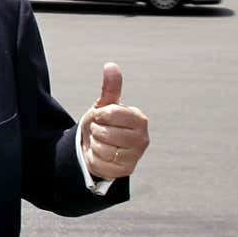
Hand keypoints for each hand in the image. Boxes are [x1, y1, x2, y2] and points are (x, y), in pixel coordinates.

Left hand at [80, 63, 149, 178]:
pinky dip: (95, 159)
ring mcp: (135, 156)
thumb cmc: (103, 124)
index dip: (99, 115)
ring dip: (95, 145)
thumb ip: (110, 88)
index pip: (111, 113)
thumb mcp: (104, 106)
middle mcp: (142, 138)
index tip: (101, 117)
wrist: (97, 147)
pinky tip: (101, 156)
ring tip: (101, 143)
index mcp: (139, 119)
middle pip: (105, 132)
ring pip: (102, 149)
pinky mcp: (126, 171)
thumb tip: (111, 65)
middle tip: (100, 131)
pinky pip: (101, 164)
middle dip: (96, 131)